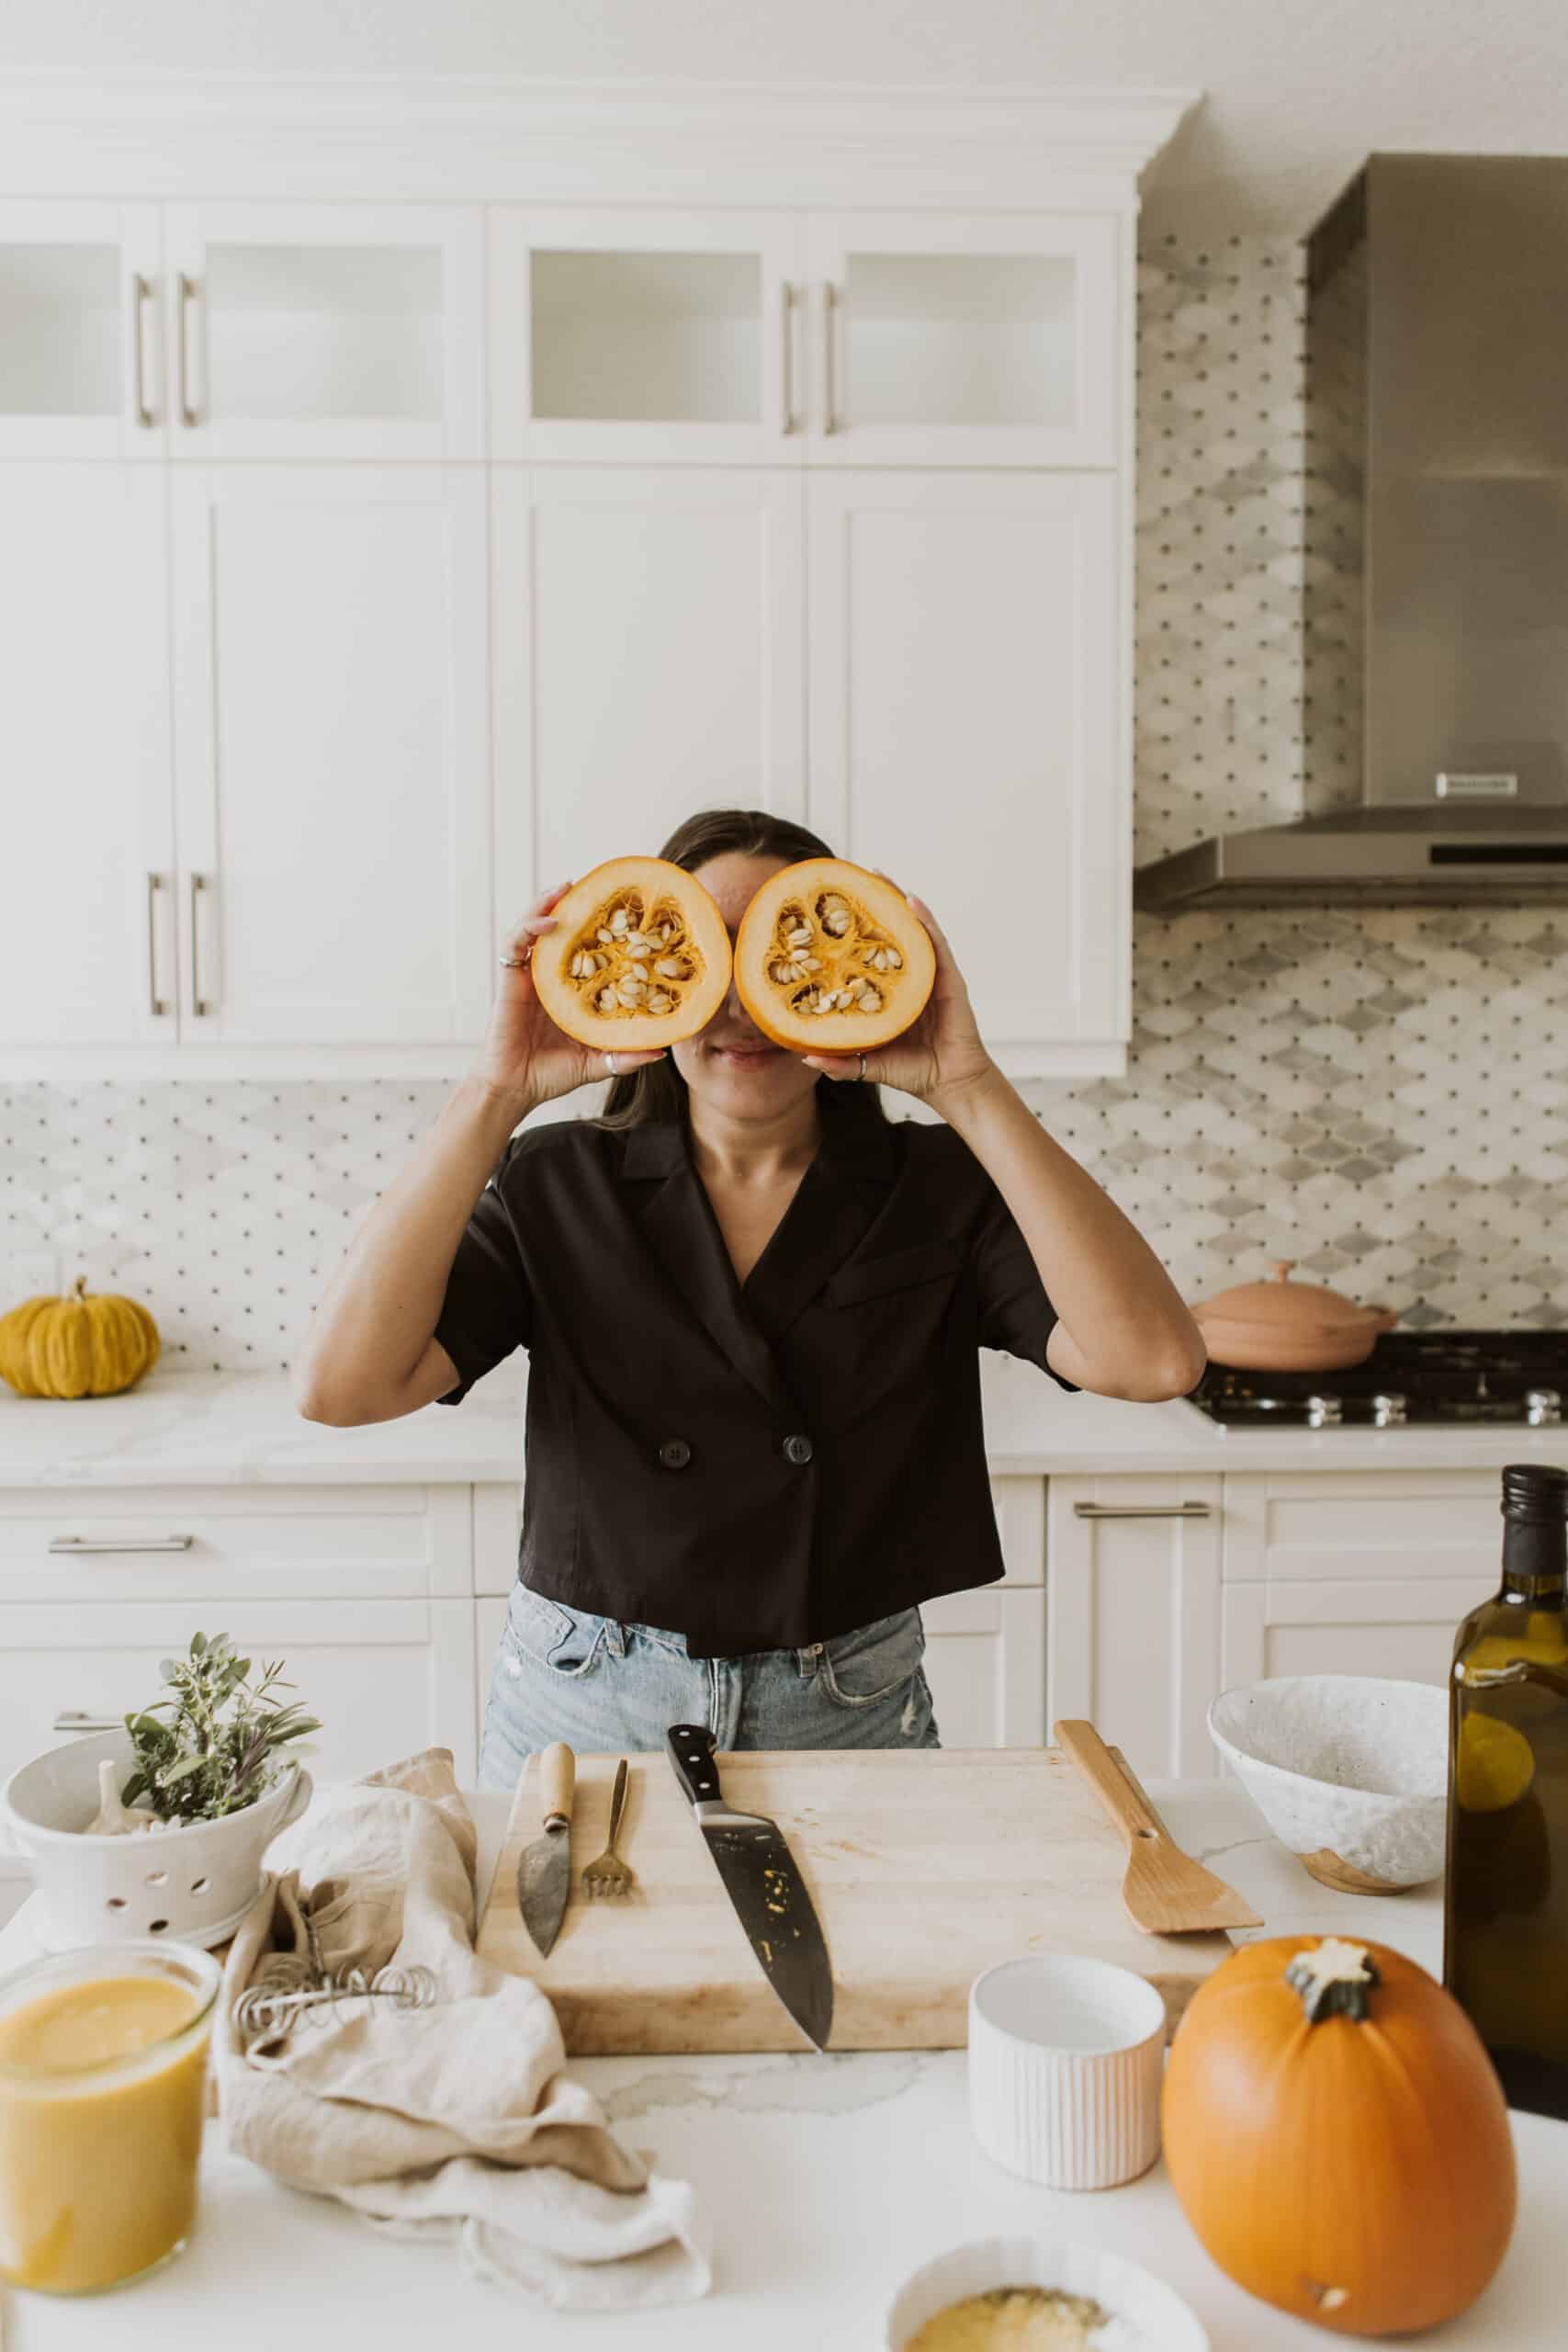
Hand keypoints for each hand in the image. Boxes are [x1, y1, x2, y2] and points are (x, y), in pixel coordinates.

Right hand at [467, 884, 667, 1110]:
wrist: (517, 1089)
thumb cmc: (553, 1074)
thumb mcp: (599, 1062)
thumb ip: (627, 1055)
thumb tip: (662, 1051)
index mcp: (572, 988)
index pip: (589, 949)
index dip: (603, 929)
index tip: (626, 911)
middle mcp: (551, 975)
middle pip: (561, 929)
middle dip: (575, 904)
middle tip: (594, 884)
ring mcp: (530, 974)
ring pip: (536, 927)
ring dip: (549, 903)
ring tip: (566, 887)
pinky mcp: (510, 979)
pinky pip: (515, 944)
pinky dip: (529, 927)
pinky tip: (548, 922)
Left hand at [802, 882, 996, 1108]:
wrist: (950, 1085)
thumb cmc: (913, 1072)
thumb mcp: (867, 1064)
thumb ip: (840, 1062)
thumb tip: (805, 1057)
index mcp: (889, 992)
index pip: (868, 957)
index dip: (851, 934)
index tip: (828, 911)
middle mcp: (909, 978)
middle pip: (890, 934)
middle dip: (874, 905)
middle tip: (853, 877)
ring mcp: (931, 975)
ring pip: (913, 931)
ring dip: (898, 901)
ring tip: (879, 875)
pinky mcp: (950, 979)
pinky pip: (936, 944)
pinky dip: (925, 920)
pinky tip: (911, 901)